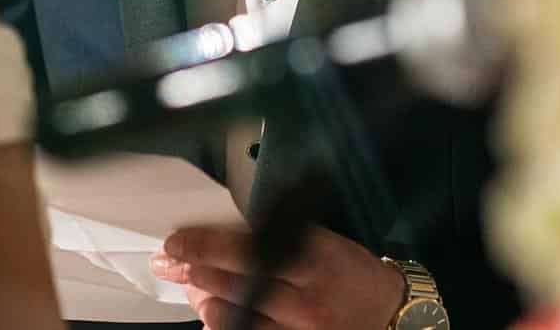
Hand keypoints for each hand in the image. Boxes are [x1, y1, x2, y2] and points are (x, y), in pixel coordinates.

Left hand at [151, 224, 404, 329]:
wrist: (391, 314)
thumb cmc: (350, 272)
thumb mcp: (320, 242)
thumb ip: (275, 239)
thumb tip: (219, 239)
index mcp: (311, 256)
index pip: (245, 246)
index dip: (204, 244)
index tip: (176, 240)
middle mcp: (305, 295)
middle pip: (234, 281)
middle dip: (193, 269)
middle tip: (169, 261)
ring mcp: (301, 327)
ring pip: (234, 315)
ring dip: (204, 298)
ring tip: (193, 287)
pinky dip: (225, 325)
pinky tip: (213, 315)